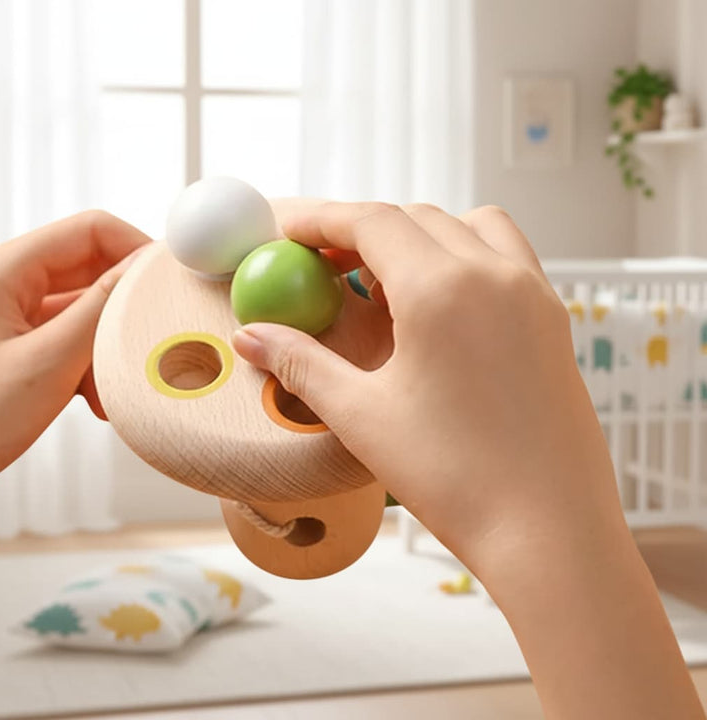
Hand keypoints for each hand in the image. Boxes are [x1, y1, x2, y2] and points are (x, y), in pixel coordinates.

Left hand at [0, 210, 149, 479]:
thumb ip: (101, 309)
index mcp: (2, 271)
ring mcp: (13, 320)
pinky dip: (93, 367)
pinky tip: (97, 401)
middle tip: (152, 339)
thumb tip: (147, 268)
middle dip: (127, 310)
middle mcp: (7, 287)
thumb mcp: (47, 363)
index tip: (171, 283)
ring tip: (114, 388)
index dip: (137, 250)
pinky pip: (71, 342)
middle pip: (92, 272)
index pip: (91, 231)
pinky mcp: (19, 349)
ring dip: (111, 347)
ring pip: (86, 312)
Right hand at [233, 202, 703, 718]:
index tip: (285, 227)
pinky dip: (462, 253)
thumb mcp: (362, 416)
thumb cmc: (455, 477)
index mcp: (442, 288)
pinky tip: (439, 302)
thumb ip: (301, 363)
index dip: (319, 218)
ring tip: (381, 278)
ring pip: (466, 226)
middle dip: (359, 228)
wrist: (550, 532)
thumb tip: (251, 337)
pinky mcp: (553, 318)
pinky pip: (503, 255)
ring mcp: (532, 292)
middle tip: (319, 262)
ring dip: (416, 234)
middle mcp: (495, 273)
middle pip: (414, 218)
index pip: (370, 221)